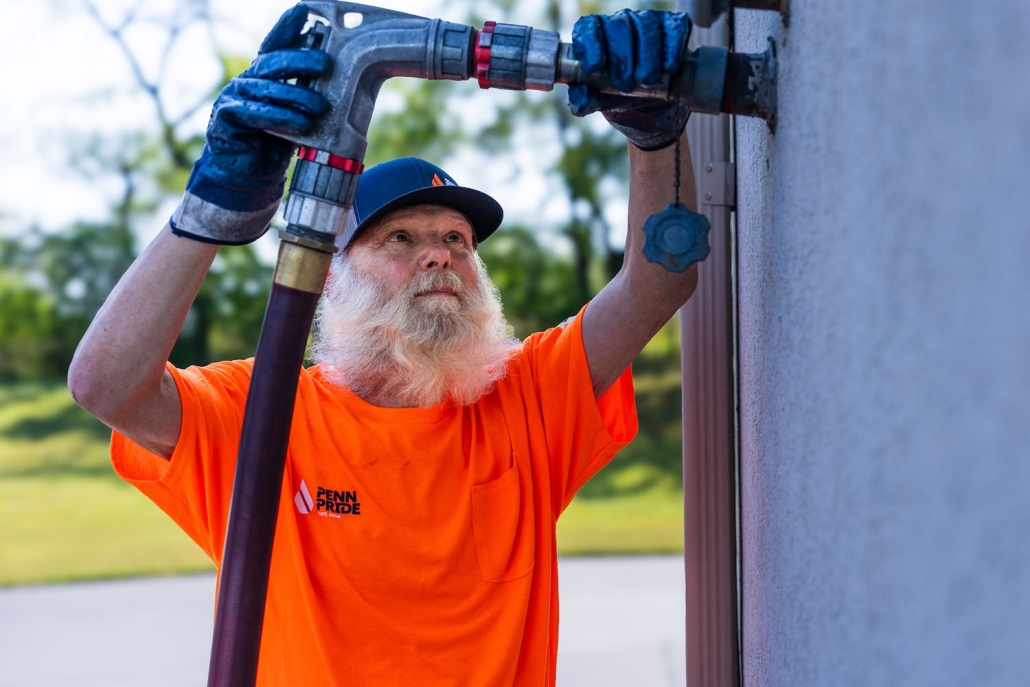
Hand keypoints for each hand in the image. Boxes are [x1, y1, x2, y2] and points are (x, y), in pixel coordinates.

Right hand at [171, 3, 332, 244]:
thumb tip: (339, 74)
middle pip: (273, 63)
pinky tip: (299, 124)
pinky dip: (278, 118)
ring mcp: (233, 97)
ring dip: (295, 97)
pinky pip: (254, 114)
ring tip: (320, 107)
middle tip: (327, 63)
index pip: (276, 45)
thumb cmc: (275, 141)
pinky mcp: (225, 119)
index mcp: (264, 75)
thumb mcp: (296, 113)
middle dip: (300, 60)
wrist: (247, 175)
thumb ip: (308, 93)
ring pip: (266, 89)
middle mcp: (247, 80)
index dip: (288, 26)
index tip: (305, 9)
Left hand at [568, 9, 691, 151]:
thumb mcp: (598, 101)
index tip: (595, 67)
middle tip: (625, 85)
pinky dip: (672, 49)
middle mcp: (619, 23)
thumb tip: (580, 101)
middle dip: (622, 58)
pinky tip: (669, 67)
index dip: (590, 45)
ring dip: (647, 56)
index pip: (588, 28)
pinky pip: (674, 30)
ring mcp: (646, 21)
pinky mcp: (672, 27)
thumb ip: (584, 101)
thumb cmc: (617, 95)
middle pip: (619, 27)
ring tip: (647, 81)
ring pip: (646, 27)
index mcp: (594, 36)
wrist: (650, 103)